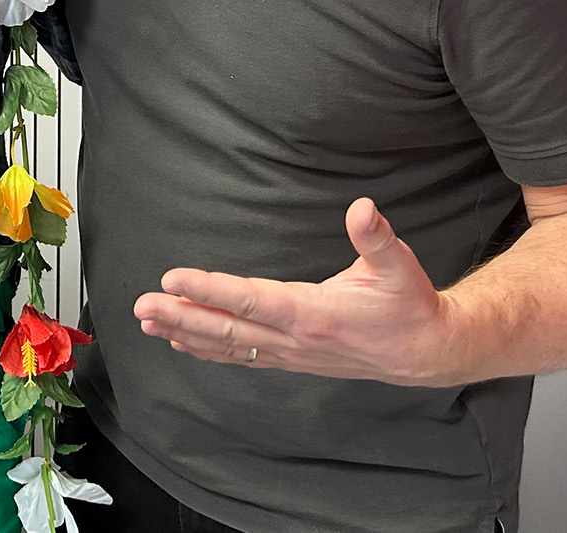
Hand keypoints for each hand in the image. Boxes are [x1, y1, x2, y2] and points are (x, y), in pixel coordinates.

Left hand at [133, 198, 458, 386]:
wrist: (425, 353)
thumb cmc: (409, 305)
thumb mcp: (400, 266)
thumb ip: (376, 237)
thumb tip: (363, 207)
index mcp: (314, 312)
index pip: (250, 300)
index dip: (209, 290)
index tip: (172, 280)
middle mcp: (295, 338)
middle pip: (227, 328)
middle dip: (181, 316)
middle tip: (141, 306)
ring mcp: (290, 353)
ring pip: (228, 347)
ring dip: (186, 334)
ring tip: (148, 324)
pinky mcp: (290, 359)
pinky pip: (241, 357)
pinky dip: (208, 350)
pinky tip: (182, 342)